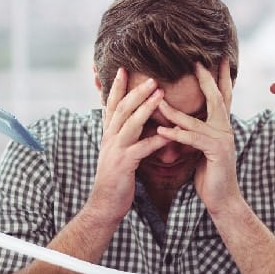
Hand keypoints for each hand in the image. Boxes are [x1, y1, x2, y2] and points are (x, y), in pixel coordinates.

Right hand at [85, 68, 168, 221]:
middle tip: (152, 76)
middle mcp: (109, 138)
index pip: (112, 104)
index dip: (117, 87)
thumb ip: (123, 135)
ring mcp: (115, 150)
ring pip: (131, 123)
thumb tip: (131, 121)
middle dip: (136, 91)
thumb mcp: (116, 152)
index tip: (124, 69)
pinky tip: (170, 134)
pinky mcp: (124, 164)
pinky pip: (142, 149)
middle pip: (122, 108)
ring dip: (146, 107)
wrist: (104, 204)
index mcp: (108, 134)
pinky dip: (156, 140)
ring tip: (160, 94)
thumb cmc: (115, 178)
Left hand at [156, 61, 240, 212]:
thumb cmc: (210, 173)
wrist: (222, 199)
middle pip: (217, 98)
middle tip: (197, 62)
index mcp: (222, 126)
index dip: (219, 77)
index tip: (217, 59)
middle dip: (207, 79)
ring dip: (174, 111)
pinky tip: (161, 131)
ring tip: (158, 100)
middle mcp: (225, 129)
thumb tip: (182, 119)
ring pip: (196, 120)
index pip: (222, 96)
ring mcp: (223, 140)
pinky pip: (192, 140)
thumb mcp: (202, 148)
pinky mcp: (216, 153)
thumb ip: (196, 131)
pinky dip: (176, 135)